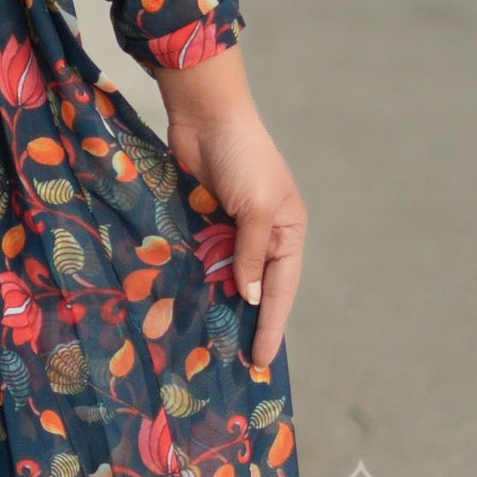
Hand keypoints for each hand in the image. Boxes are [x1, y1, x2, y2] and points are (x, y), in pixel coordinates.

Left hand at [154, 45, 305, 377]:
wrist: (206, 115)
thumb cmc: (242, 157)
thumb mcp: (253, 208)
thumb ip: (249, 254)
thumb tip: (249, 297)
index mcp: (288, 231)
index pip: (282, 289)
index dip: (272, 325)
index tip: (263, 360)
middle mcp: (263, 233)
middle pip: (257, 287)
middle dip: (248, 321)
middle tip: (236, 362)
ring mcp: (232, 227)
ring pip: (227, 275)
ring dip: (219, 303)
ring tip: (209, 343)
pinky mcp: (204, 218)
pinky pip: (204, 257)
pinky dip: (198, 278)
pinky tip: (188, 303)